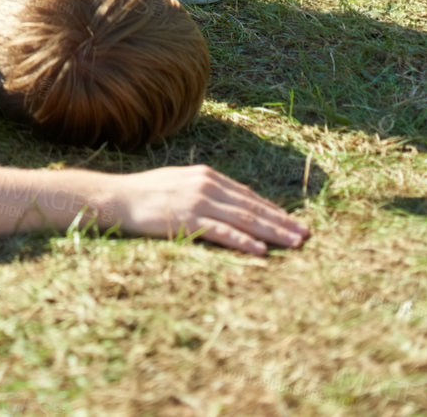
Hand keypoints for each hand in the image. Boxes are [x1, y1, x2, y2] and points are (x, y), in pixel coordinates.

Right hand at [107, 164, 308, 256]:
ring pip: (244, 219)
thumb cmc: (147, 193)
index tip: (292, 222)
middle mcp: (207, 185)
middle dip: (282, 221)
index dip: (273, 210)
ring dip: (273, 232)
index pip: (248, 195)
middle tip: (306, 234)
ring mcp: (198, 202)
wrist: (119, 197)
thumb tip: (226, 201)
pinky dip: (244, 242)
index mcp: (206, 175)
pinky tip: (261, 251)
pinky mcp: (188, 220)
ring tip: (295, 243)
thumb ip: (205, 190)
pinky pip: (222, 232)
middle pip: (252, 207)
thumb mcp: (180, 183)